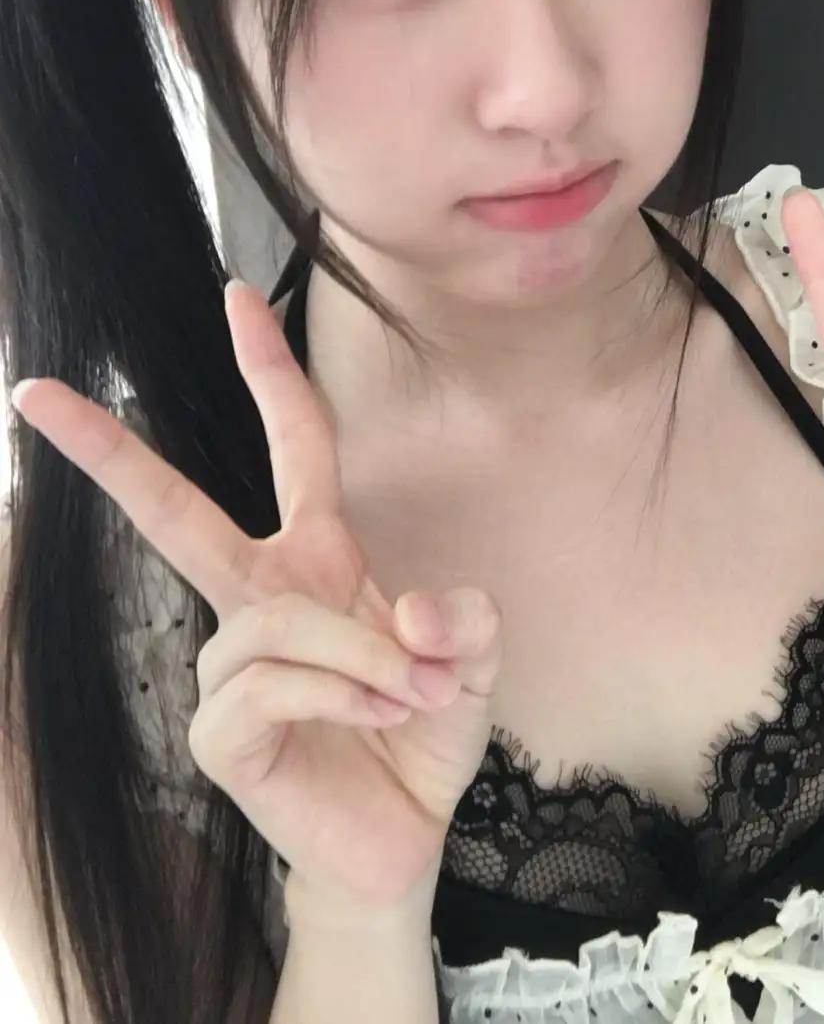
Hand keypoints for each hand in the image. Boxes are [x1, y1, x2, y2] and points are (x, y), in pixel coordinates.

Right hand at [11, 277, 501, 913]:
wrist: (403, 837)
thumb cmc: (421, 734)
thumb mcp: (470, 660)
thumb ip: (463, 618)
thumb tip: (406, 606)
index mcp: (317, 557)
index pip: (293, 443)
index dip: (268, 369)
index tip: (236, 295)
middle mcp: (261, 598)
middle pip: (174, 510)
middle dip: (107, 451)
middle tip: (35, 395)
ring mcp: (229, 664)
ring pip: (280, 619)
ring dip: (363, 653)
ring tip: (409, 692)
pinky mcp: (219, 731)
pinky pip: (272, 680)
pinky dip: (340, 692)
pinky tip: (373, 718)